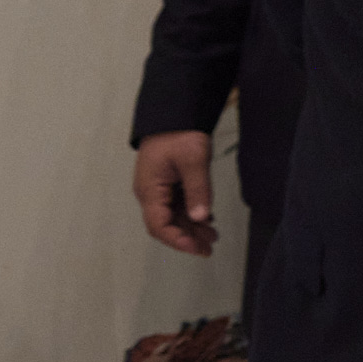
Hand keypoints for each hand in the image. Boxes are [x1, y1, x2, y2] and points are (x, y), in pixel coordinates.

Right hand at [135, 131, 218, 256]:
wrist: (175, 113)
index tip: (196, 247)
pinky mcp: (168, 184)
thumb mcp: (193, 159)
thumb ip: (198, 189)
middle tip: (209, 248)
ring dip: (191, 229)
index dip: (177, 239)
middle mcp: (150, 193)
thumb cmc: (179, 132)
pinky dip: (192, 215)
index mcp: (149, 189)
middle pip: (166, 225)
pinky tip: (207, 220)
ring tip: (212, 237)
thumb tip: (201, 217)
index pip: (158, 225)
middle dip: (187, 238)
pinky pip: (177, 206)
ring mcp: (159, 189)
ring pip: (173, 217)